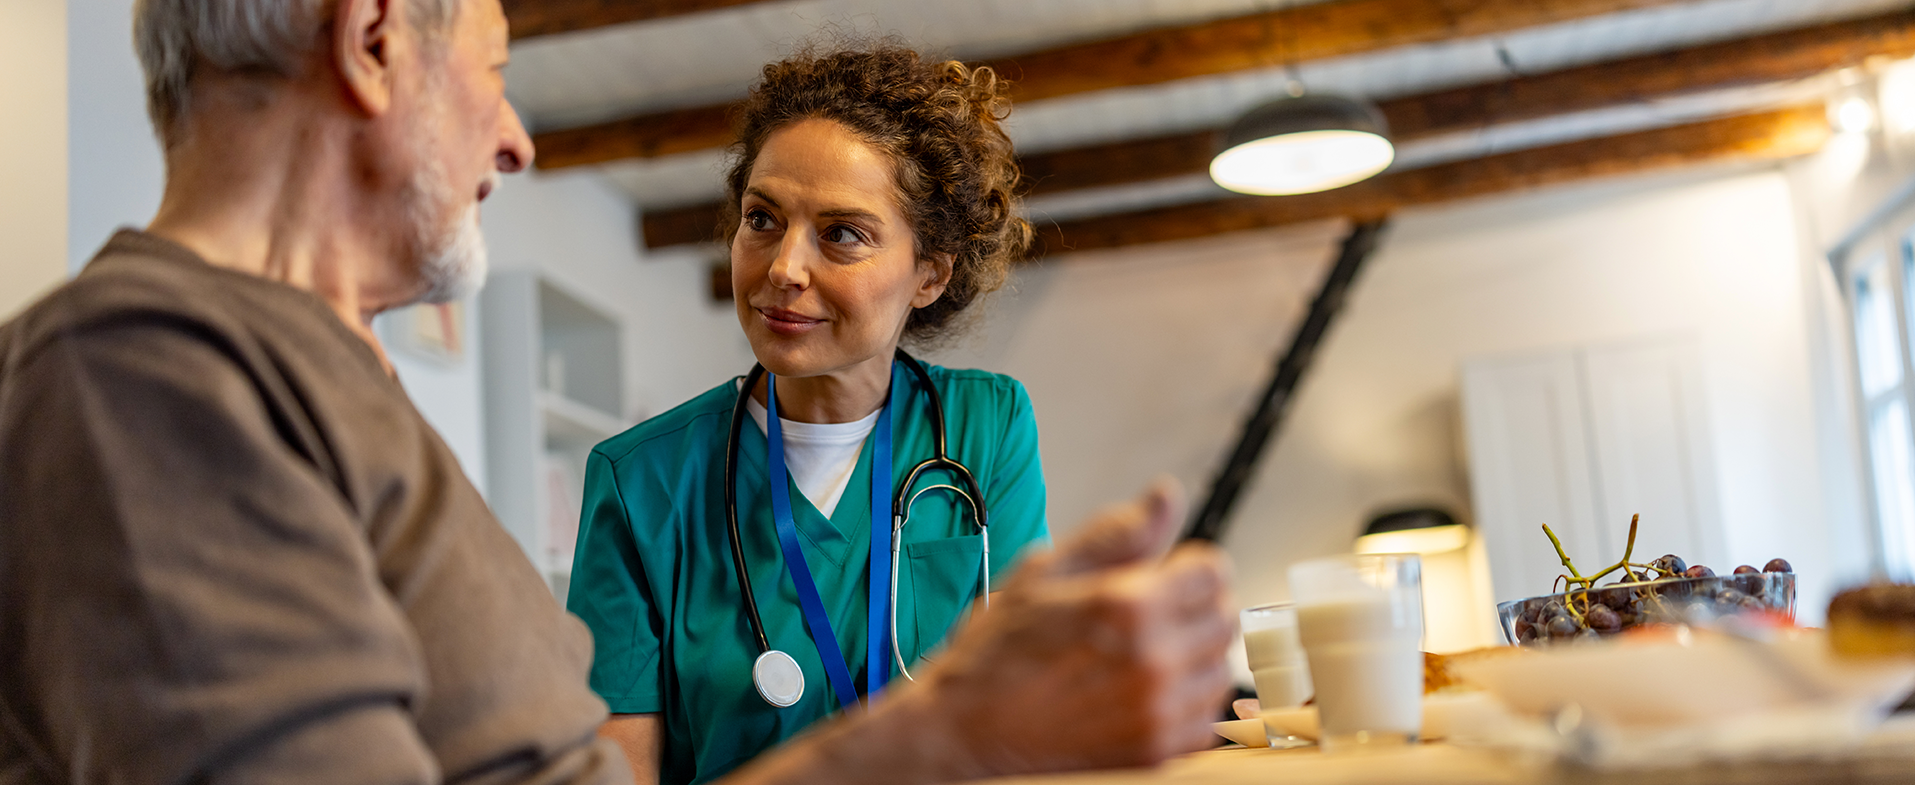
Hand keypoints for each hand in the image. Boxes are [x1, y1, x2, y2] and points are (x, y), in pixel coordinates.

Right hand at [909, 478, 1235, 775]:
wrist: (967, 729)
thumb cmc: (998, 652)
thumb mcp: (1046, 572)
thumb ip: (1116, 533)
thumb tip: (1165, 496)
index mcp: (1129, 605)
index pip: (1212, 570)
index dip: (1184, 567)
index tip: (1158, 578)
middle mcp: (1153, 660)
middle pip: (1223, 617)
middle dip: (1192, 608)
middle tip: (1146, 617)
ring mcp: (1158, 712)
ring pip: (1219, 668)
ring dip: (1191, 656)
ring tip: (1140, 656)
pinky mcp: (1158, 752)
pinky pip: (1205, 716)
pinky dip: (1183, 703)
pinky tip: (1140, 692)